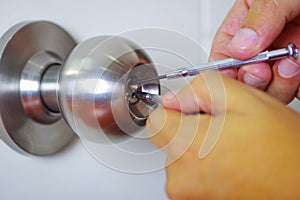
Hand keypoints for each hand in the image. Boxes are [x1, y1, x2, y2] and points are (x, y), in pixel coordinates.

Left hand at [147, 71, 299, 198]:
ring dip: (197, 149)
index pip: (156, 119)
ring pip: (177, 156)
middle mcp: (181, 175)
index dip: (176, 110)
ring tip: (230, 150)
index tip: (193, 112)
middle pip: (166, 138)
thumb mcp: (246, 100)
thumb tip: (174, 98)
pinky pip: (186, 173)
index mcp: (189, 145)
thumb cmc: (284, 151)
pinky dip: (202, 166)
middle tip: (221, 131)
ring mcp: (185, 193)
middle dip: (188, 129)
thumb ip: (202, 89)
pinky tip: (228, 163)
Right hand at [210, 0, 299, 102]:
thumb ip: (261, 15)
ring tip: (291, 64)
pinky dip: (297, 86)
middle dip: (252, 78)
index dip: (224, 68)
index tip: (234, 74)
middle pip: (243, 76)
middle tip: (263, 71)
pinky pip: (296, 91)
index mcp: (249, 22)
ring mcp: (286, 60)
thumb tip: (240, 46)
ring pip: (269, 89)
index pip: (223, 52)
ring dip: (278, 84)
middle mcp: (266, 44)